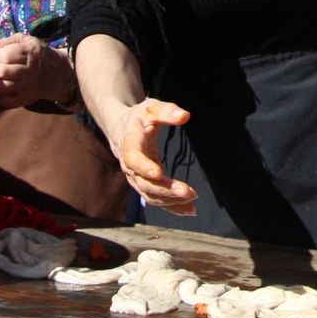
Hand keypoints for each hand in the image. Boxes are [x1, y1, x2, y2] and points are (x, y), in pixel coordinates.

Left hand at [0, 34, 75, 108]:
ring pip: (2, 87)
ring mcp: (27, 87)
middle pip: (2, 72)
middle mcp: (29, 71)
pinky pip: (7, 102)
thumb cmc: (37, 54)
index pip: (6, 55)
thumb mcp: (26, 40)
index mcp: (29, 53)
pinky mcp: (25, 99)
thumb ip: (7, 41)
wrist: (57, 73)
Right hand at [102, 98, 197, 213]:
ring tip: (193, 198)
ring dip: (172, 201)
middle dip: (166, 190)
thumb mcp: (151, 107)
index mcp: (129, 144)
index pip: (133, 160)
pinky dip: (173, 207)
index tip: (159, 173)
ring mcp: (136, 179)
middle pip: (144, 184)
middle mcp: (129, 167)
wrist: (123, 130)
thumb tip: (185, 116)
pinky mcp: (145, 185)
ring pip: (151, 196)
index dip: (144, 168)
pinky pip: (157, 200)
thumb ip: (167, 111)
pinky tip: (191, 210)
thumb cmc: (140, 117)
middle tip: (189, 191)